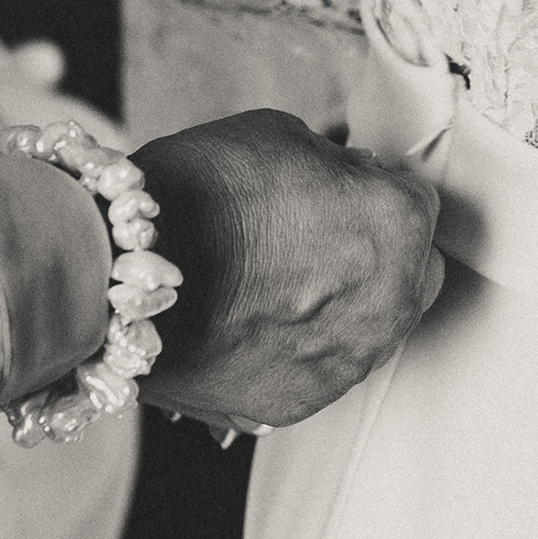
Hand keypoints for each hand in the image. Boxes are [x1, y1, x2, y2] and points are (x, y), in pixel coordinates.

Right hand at [128, 108, 444, 430]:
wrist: (122, 269)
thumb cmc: (197, 193)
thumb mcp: (282, 135)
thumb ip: (336, 165)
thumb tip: (349, 180)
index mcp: (397, 224)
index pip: (415, 204)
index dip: (372, 192)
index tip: (339, 193)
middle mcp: (390, 302)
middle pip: (410, 273)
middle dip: (378, 253)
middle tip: (318, 236)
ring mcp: (347, 362)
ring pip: (370, 329)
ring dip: (340, 306)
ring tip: (275, 283)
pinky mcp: (300, 403)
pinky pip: (320, 370)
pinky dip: (298, 349)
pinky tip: (254, 321)